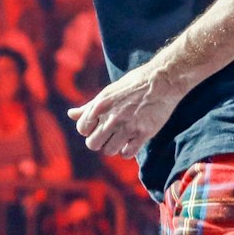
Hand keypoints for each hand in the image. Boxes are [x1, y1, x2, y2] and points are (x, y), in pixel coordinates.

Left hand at [68, 61, 183, 157]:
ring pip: (109, 151)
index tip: (100, 126)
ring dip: (114, 147)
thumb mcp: (108, 92)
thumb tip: (71, 114)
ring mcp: (128, 126)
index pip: (82, 129)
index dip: (90, 129)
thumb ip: (89, 106)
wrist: (162, 81)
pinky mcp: (143, 133)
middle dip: (99, 141)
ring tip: (122, 138)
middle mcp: (112, 116)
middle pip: (92, 144)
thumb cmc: (134, 84)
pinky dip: (127, 151)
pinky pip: (127, 153)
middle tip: (110, 135)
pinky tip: (132, 141)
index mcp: (101, 105)